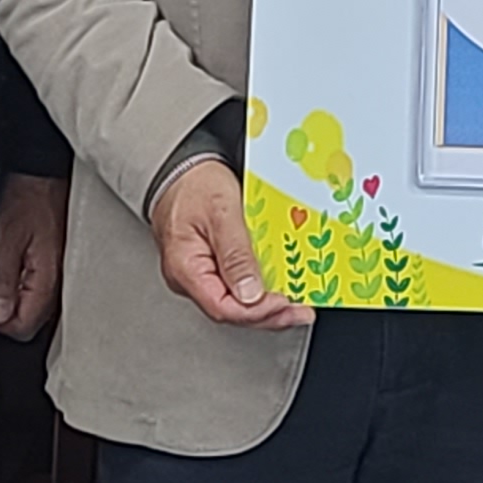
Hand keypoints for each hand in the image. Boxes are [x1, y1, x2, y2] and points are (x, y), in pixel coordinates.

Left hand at [0, 171, 66, 340]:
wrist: (44, 173)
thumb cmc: (28, 197)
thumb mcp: (6, 238)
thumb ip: (2, 280)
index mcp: (48, 279)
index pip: (24, 327)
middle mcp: (60, 281)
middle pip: (32, 320)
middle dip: (9, 311)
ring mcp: (60, 273)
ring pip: (36, 306)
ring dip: (17, 297)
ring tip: (5, 268)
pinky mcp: (57, 264)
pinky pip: (40, 288)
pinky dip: (24, 284)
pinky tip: (15, 263)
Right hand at [149, 160, 311, 330]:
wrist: (182, 168)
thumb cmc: (196, 184)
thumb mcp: (221, 212)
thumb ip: (236, 254)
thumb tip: (250, 294)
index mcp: (185, 268)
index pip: (221, 306)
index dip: (256, 311)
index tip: (284, 303)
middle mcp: (189, 278)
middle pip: (230, 311)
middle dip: (268, 315)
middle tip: (300, 312)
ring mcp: (199, 274)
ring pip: (234, 303)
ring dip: (266, 307)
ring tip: (296, 306)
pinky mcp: (211, 266)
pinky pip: (235, 287)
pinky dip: (259, 291)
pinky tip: (278, 290)